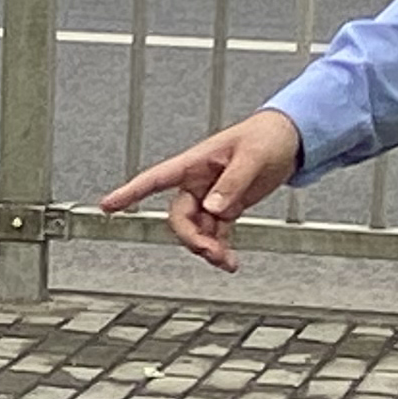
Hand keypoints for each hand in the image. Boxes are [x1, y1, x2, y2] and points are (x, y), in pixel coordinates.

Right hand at [98, 109, 305, 270]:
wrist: (289, 139)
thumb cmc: (267, 137)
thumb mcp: (252, 157)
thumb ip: (232, 183)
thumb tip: (214, 209)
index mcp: (195, 163)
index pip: (155, 178)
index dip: (130, 191)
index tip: (108, 205)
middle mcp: (198, 182)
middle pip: (179, 217)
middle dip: (191, 238)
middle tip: (209, 251)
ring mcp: (211, 196)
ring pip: (197, 230)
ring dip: (208, 248)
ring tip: (226, 261)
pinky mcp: (226, 207)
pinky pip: (215, 233)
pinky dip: (221, 249)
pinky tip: (230, 261)